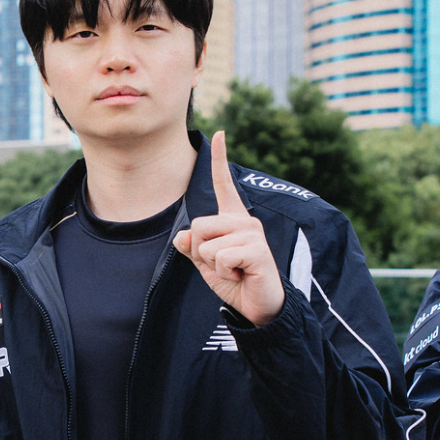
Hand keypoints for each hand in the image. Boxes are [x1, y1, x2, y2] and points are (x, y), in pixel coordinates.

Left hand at [173, 132, 285, 326]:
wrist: (258, 307)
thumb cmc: (234, 281)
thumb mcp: (205, 264)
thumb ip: (193, 248)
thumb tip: (182, 237)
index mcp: (233, 219)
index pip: (224, 185)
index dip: (221, 159)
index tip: (221, 132)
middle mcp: (245, 221)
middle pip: (200, 225)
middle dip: (201, 251)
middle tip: (224, 264)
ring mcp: (253, 234)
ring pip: (207, 244)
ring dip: (213, 265)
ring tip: (234, 270)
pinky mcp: (257, 250)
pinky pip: (220, 258)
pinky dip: (223, 273)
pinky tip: (240, 275)